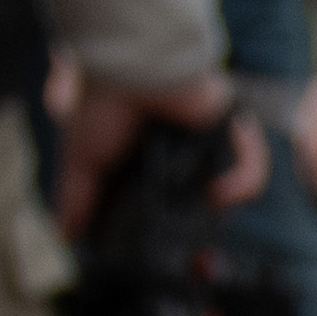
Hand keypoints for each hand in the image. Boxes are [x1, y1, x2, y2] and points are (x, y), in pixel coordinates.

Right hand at [49, 60, 246, 243]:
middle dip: (204, 218)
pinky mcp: (232, 127)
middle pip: (204, 194)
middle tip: (197, 241)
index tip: (165, 245)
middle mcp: (180, 148)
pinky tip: (222, 192)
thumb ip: (76, 196)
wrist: (130, 69)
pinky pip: (251, 161)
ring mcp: (208, 140)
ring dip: (229, 198)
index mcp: (147, 156)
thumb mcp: (80, 160)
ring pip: (234, 180)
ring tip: (211, 205)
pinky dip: (244, 180)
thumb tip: (65, 234)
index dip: (167, 223)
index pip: (164, 197)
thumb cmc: (101, 107)